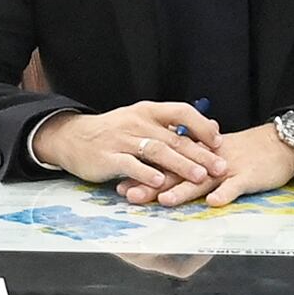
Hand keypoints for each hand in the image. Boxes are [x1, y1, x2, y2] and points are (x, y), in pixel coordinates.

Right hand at [35, 102, 227, 196]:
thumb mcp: (142, 121)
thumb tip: (211, 127)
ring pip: (157, 151)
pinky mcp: (108, 158)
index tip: (219, 141)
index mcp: (148, 111)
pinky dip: (146, 174)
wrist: (73, 137)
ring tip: (198, 177)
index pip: (181, 111)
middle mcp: (138, 122)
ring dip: (180, 165)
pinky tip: (160, 183)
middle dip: (199, 154)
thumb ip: (172, 126)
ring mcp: (123, 140)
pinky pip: (130, 165)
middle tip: (220, 167)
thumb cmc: (114, 132)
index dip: (201, 125)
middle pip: (174, 137)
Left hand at [132, 121, 293, 207]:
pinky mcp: (248, 176)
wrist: (278, 144)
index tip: (122, 184)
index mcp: (198, 155)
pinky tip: (214, 203)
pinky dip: (225, 193)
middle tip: (129, 194)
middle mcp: (208, 160)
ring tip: (165, 200)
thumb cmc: (246, 152)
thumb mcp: (214, 154)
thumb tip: (163, 173)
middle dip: (152, 184)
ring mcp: (228, 168)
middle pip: (177, 172)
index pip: (167, 164)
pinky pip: (236, 185)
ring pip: (202, 179)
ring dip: (184, 190)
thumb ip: (190, 163)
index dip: (144, 174)